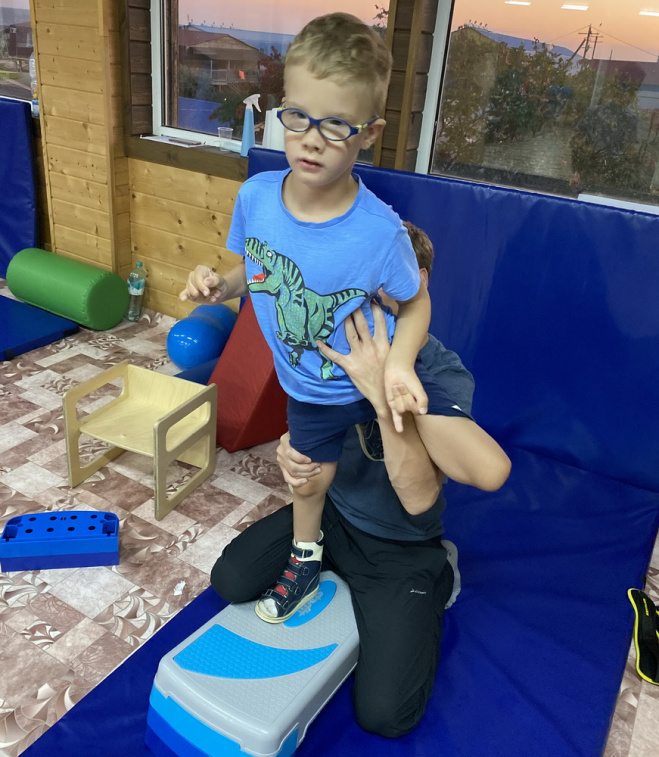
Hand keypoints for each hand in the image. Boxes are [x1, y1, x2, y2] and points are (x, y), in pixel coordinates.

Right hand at [179, 265, 227, 302]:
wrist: (221, 294)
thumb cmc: (220, 284)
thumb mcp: (221, 282)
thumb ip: (215, 281)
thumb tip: (206, 282)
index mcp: (201, 270)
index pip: (197, 276)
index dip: (201, 285)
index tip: (207, 293)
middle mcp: (194, 276)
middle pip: (192, 283)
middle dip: (200, 291)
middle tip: (208, 295)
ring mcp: (191, 284)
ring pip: (189, 290)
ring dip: (199, 296)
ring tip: (209, 297)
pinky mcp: (190, 293)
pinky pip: (184, 293)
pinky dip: (184, 296)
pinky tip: (183, 298)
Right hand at [276, 432, 320, 487]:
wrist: (301, 439)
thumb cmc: (306, 436)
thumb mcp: (304, 433)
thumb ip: (306, 437)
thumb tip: (315, 439)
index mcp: (284, 440)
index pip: (290, 453)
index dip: (301, 458)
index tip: (312, 459)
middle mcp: (280, 450)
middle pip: (292, 465)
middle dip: (307, 468)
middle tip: (318, 465)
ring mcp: (281, 460)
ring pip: (292, 472)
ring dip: (306, 474)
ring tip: (317, 470)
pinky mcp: (283, 468)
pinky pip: (288, 478)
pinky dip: (297, 482)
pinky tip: (305, 481)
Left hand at [316, 301, 389, 416]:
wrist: (384, 394)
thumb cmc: (388, 375)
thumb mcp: (392, 356)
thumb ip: (389, 342)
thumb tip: (387, 329)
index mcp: (383, 344)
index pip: (380, 323)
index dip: (376, 310)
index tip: (372, 300)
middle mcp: (371, 347)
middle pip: (362, 325)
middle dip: (356, 311)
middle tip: (351, 299)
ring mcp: (359, 356)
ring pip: (350, 334)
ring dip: (345, 322)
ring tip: (340, 311)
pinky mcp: (350, 366)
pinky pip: (335, 355)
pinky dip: (325, 349)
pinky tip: (318, 341)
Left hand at [384, 359, 427, 432]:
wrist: (397, 370)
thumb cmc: (410, 379)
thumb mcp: (419, 389)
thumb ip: (422, 401)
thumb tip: (422, 413)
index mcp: (419, 403)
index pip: (417, 410)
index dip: (412, 401)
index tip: (411, 390)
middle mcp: (410, 406)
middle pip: (407, 408)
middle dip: (405, 396)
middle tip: (403, 385)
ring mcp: (401, 406)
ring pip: (400, 408)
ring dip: (398, 396)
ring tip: (398, 387)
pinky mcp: (392, 405)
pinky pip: (396, 416)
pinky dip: (398, 424)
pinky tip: (400, 431)